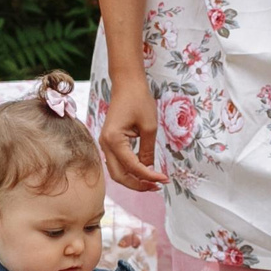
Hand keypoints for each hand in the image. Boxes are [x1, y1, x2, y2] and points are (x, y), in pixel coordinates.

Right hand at [100, 74, 164, 191]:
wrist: (127, 84)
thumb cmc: (138, 100)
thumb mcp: (149, 127)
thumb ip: (148, 150)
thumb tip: (150, 170)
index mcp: (113, 140)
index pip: (132, 166)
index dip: (149, 176)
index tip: (165, 179)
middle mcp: (105, 144)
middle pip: (119, 176)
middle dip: (138, 184)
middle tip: (158, 185)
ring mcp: (105, 144)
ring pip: (117, 172)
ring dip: (134, 179)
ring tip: (153, 181)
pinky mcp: (110, 142)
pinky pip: (118, 163)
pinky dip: (130, 171)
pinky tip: (144, 171)